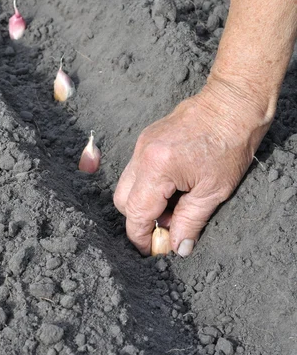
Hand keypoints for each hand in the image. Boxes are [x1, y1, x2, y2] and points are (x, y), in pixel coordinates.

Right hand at [113, 78, 271, 255]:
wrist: (232, 104)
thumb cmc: (229, 144)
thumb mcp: (214, 191)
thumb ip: (191, 222)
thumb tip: (178, 247)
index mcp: (157, 168)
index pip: (136, 213)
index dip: (141, 237)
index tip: (152, 250)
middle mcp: (141, 156)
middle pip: (123, 201)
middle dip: (140, 220)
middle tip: (167, 228)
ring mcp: (140, 146)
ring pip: (127, 186)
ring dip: (145, 203)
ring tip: (174, 206)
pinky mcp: (145, 140)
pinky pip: (136, 171)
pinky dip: (149, 186)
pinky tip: (173, 188)